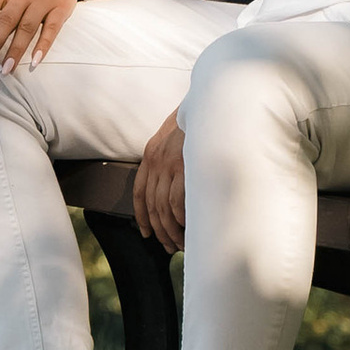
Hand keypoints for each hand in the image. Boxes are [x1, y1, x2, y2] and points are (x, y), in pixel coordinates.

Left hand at [132, 110, 185, 251]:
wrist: (209, 103)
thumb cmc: (198, 124)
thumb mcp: (175, 138)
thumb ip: (170, 160)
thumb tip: (176, 188)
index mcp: (151, 155)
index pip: (140, 193)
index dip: (141, 217)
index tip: (147, 233)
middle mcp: (156, 160)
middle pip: (152, 206)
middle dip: (160, 231)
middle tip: (169, 245)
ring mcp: (170, 163)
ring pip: (164, 208)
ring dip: (172, 230)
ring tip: (181, 243)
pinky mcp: (185, 166)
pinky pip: (178, 201)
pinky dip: (182, 218)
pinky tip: (189, 228)